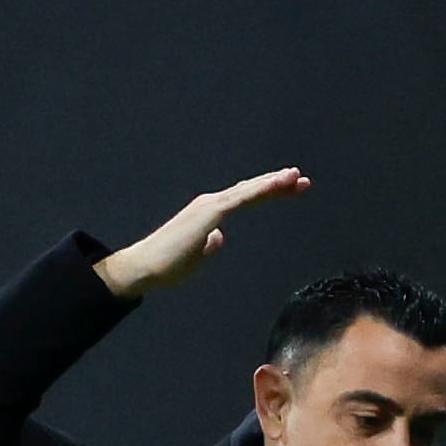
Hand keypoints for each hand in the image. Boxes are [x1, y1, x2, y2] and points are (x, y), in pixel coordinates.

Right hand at [93, 168, 310, 299]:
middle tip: (301, 180)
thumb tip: (219, 238)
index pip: (243, 200)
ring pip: (249, 190)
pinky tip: (279, 184)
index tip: (289, 190)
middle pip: (249, 191)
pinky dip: (262, 189)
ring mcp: (210, 206)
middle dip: (276, 184)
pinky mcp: (210, 212)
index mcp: (207, 214)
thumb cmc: (166, 267)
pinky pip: (242, 198)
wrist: (144, 268)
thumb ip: (207, 246)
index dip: (266, 193)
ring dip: (273, 182)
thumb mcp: (195, 257)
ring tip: (296, 177)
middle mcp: (210, 204)